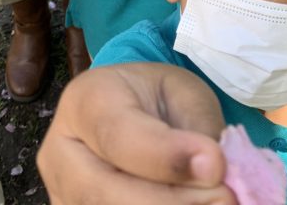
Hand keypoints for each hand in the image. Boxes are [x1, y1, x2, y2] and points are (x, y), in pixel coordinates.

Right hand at [38, 63, 234, 204]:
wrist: (131, 110)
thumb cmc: (157, 97)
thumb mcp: (181, 93)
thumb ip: (195, 128)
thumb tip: (212, 174)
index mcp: (85, 100)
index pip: (117, 135)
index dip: (166, 157)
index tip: (216, 164)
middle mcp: (61, 152)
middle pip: (103, 192)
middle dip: (171, 202)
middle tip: (226, 196)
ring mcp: (60, 195)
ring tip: (217, 204)